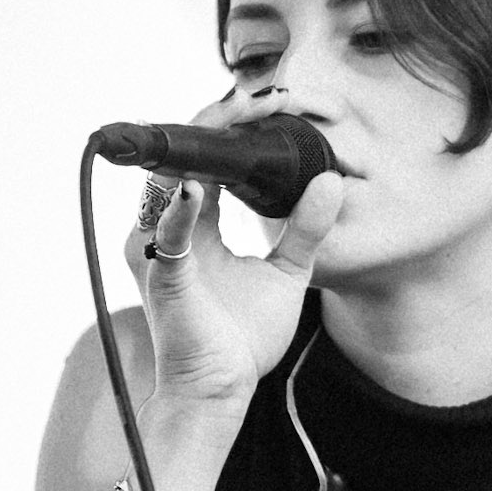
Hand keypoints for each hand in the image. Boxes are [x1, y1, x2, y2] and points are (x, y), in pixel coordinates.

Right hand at [125, 85, 344, 413]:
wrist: (219, 393)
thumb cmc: (240, 340)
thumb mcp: (286, 273)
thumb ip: (306, 228)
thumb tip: (333, 182)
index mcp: (190, 226)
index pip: (205, 162)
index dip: (235, 130)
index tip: (275, 103)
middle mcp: (164, 230)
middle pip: (184, 158)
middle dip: (222, 123)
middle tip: (267, 97)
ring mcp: (157, 251)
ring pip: (169, 183)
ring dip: (204, 148)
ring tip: (242, 116)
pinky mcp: (162, 279)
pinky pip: (166, 238)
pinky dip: (181, 211)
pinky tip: (201, 188)